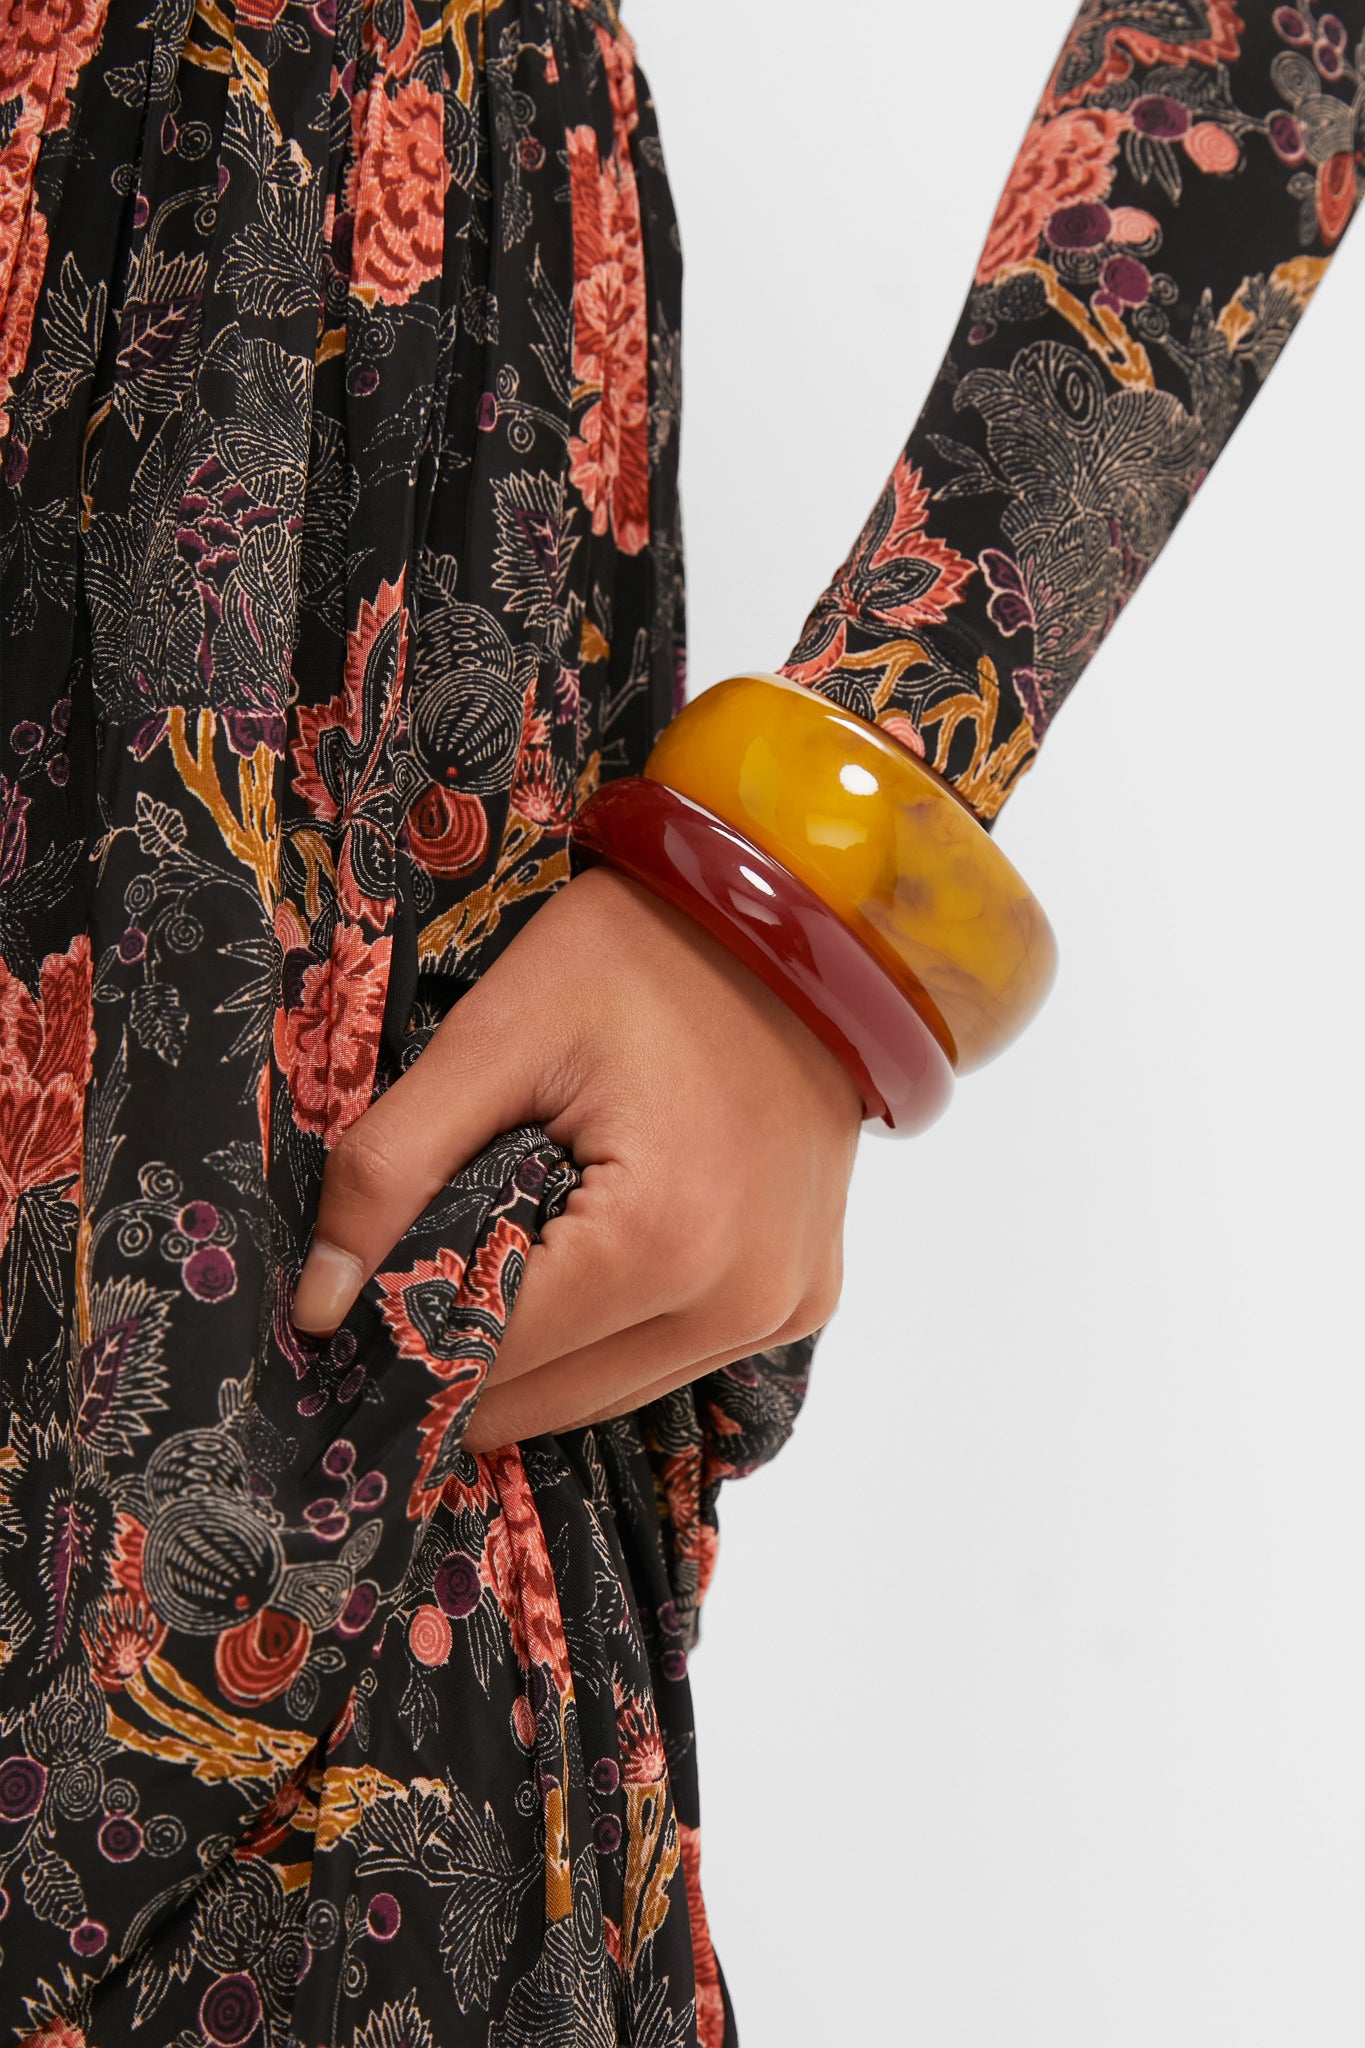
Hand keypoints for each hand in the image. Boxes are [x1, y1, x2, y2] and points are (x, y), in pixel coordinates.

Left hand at [292, 865, 861, 1450]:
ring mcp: (781, 1308)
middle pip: (546, 1400)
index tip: (339, 1326)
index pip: (486, 1360)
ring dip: (534, 1362)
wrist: (800, 919)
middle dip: (459, 1365)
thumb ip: (392, 1168)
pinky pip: (673, 1358)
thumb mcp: (499, 1036)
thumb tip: (318, 1305)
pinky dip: (607, 1338)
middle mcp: (736, 1303)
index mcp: (661, 1245)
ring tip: (470, 1290)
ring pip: (609, 1396)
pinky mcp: (802, 1296)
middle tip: (390, 1311)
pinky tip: (565, 1275)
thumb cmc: (648, 954)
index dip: (396, 1347)